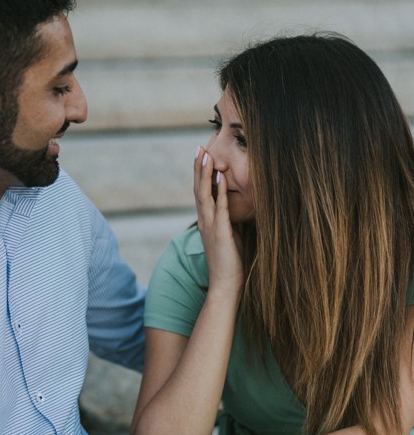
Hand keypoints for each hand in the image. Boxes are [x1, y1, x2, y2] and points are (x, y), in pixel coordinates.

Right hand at [194, 145, 243, 294]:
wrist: (225, 286)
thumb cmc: (230, 264)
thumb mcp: (230, 238)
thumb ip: (229, 222)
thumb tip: (235, 211)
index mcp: (206, 222)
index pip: (201, 194)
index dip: (201, 175)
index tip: (202, 157)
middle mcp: (204, 221)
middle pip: (198, 189)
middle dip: (199, 168)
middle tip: (199, 148)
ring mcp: (210, 226)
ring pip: (204, 194)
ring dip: (205, 174)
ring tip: (205, 155)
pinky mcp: (220, 232)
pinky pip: (219, 207)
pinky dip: (219, 191)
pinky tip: (220, 177)